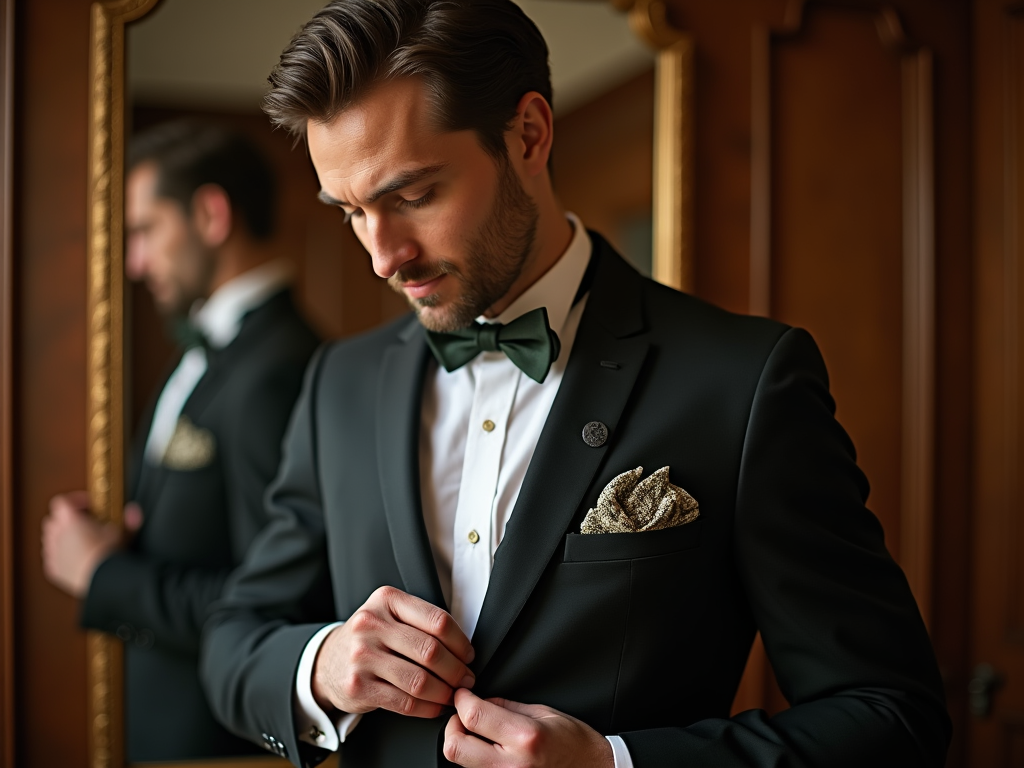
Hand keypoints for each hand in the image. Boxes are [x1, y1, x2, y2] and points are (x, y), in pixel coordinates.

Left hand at [41, 493, 142, 597]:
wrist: (100, 580)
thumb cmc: (107, 555)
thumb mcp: (122, 532)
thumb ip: (129, 519)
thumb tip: (134, 511)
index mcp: (70, 521)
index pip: (62, 502)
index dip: (74, 500)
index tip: (88, 505)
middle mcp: (57, 535)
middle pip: (53, 519)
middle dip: (66, 519)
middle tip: (84, 523)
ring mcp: (53, 552)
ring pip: (50, 539)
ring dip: (62, 537)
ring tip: (80, 541)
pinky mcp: (53, 569)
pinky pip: (53, 558)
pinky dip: (62, 556)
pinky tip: (77, 558)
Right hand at [312, 585, 475, 718]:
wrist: (327, 662)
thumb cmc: (370, 638)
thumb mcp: (390, 615)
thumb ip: (421, 622)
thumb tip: (464, 649)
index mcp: (386, 600)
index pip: (437, 620)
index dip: (461, 642)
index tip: (469, 655)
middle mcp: (371, 624)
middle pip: (430, 651)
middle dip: (457, 670)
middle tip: (467, 679)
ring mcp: (361, 656)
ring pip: (419, 680)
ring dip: (445, 692)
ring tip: (453, 695)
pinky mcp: (357, 686)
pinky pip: (404, 702)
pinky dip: (427, 708)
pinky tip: (435, 707)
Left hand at [443, 689, 613, 767]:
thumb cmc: (575, 744)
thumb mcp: (544, 713)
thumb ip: (507, 707)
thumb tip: (481, 701)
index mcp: (525, 737)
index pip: (474, 716)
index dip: (461, 700)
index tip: (463, 694)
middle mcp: (512, 765)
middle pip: (455, 747)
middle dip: (453, 726)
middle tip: (464, 716)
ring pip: (461, 763)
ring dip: (464, 744)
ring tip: (481, 735)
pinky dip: (476, 759)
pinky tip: (490, 750)